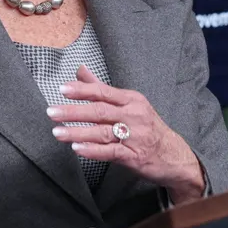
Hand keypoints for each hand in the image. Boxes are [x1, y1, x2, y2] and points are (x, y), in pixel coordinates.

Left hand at [48, 66, 205, 203]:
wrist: (175, 155)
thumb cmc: (148, 128)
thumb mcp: (130, 104)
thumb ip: (102, 88)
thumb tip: (80, 70)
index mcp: (132, 100)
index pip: (104, 92)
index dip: (82, 90)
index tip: (62, 89)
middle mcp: (135, 116)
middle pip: (100, 111)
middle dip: (74, 111)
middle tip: (52, 112)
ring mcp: (136, 137)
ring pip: (103, 132)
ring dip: (78, 132)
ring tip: (57, 132)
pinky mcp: (135, 156)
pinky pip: (111, 152)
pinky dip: (93, 150)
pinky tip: (77, 148)